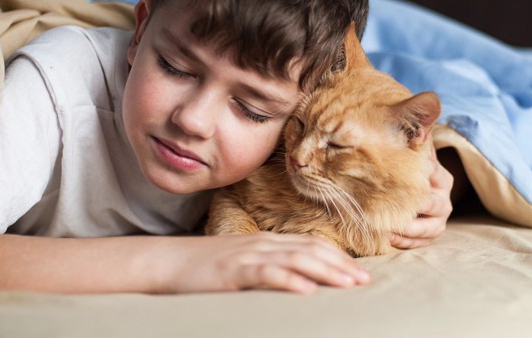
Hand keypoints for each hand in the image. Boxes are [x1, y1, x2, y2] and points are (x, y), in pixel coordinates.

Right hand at [159, 232, 370, 293]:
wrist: (166, 262)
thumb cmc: (203, 266)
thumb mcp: (240, 263)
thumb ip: (266, 266)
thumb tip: (295, 280)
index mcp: (265, 241)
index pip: (310, 245)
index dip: (338, 257)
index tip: (360, 273)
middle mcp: (261, 243)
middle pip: (310, 249)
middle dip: (341, 265)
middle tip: (365, 281)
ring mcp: (247, 255)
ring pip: (295, 259)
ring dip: (326, 271)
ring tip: (348, 284)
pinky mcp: (232, 271)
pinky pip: (266, 273)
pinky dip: (289, 280)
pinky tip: (306, 290)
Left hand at [390, 147, 453, 248]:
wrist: (418, 192)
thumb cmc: (409, 171)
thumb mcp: (413, 155)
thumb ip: (416, 142)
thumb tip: (419, 129)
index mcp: (442, 178)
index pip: (430, 172)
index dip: (413, 173)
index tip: (393, 174)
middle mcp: (444, 200)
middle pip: (432, 204)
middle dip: (411, 206)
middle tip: (390, 207)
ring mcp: (439, 220)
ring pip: (428, 228)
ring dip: (407, 229)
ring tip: (386, 228)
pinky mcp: (430, 236)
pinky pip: (420, 243)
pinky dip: (404, 242)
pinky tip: (388, 238)